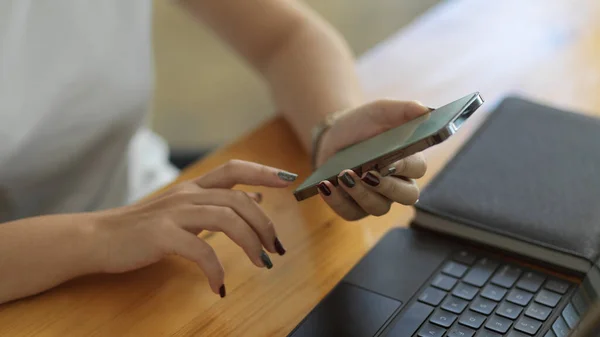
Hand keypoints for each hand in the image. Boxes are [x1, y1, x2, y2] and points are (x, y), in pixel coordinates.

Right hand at [93, 160, 295, 296]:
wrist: (98, 238)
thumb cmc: (144, 227)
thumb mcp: (184, 208)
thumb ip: (218, 203)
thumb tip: (256, 199)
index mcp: (194, 187)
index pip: (234, 169)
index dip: (263, 171)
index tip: (290, 178)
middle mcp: (187, 194)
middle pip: (238, 199)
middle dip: (265, 224)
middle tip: (276, 249)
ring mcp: (174, 212)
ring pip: (226, 219)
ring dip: (250, 243)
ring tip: (261, 264)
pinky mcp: (162, 235)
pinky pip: (201, 250)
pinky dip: (216, 270)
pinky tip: (219, 286)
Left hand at [314, 100, 429, 219]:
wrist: (334, 136)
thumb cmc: (364, 124)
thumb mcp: (381, 111)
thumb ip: (404, 110)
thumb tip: (425, 110)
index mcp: (409, 161)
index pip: (417, 169)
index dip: (405, 167)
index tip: (389, 161)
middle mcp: (398, 184)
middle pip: (406, 196)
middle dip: (386, 187)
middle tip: (367, 173)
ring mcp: (377, 199)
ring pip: (378, 207)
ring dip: (360, 193)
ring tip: (343, 176)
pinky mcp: (354, 208)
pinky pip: (350, 213)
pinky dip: (337, 201)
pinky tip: (325, 186)